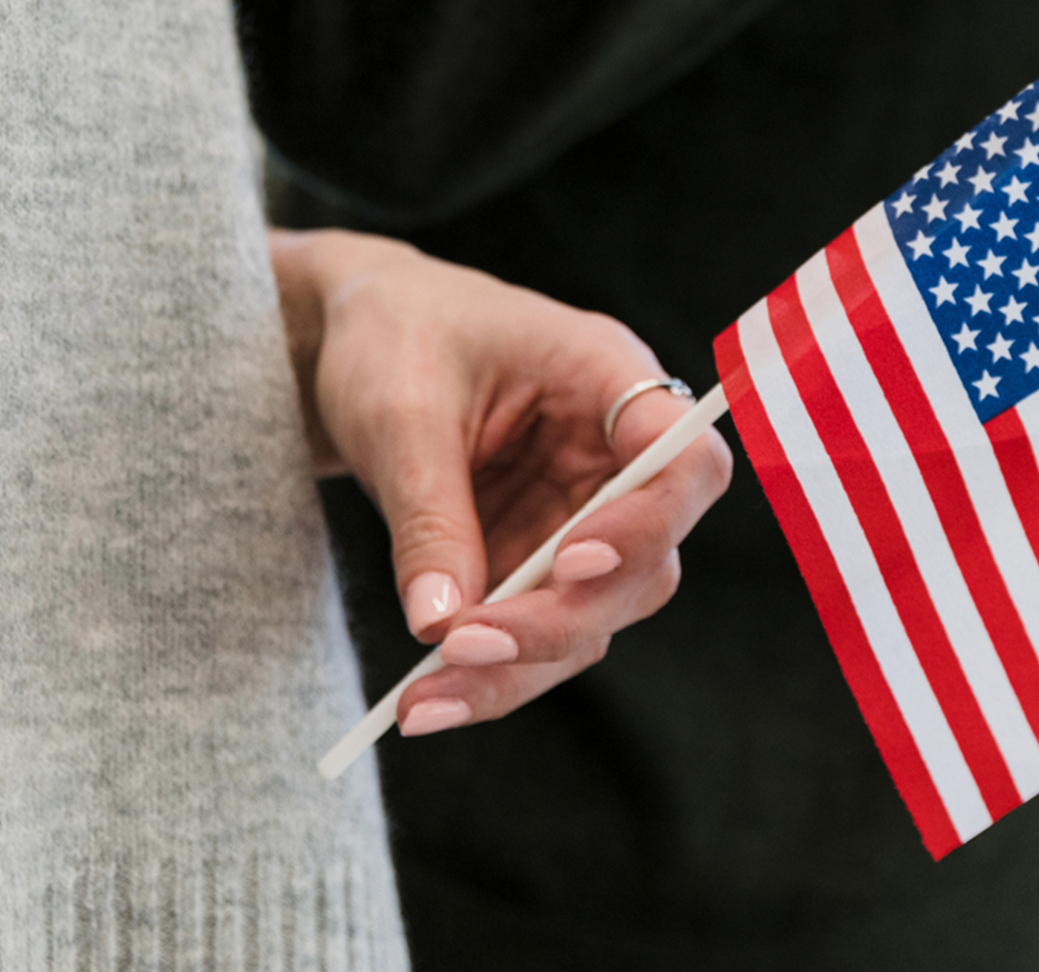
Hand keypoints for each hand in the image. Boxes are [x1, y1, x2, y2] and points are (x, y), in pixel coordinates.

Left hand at [271, 230, 733, 737]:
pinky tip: (427, 701)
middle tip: (461, 650)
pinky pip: (537, 633)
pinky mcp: (537, 561)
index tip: (570, 563)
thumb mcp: (400, 414)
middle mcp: (614, 455)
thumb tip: (441, 626)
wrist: (355, 337)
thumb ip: (430, 515)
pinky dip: (489, 673)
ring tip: (424, 702)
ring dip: (518, 668)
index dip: (648, 524)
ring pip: (592, 618)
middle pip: (643, 565)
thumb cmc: (392, 336)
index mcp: (607, 377)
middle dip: (557, 620)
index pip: (683, 462)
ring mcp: (581, 516)